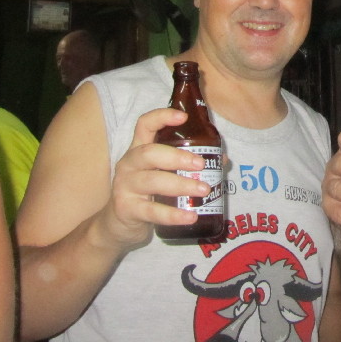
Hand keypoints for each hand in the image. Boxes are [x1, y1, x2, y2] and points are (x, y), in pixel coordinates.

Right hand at [96, 108, 209, 247]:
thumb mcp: (162, 173)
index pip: (144, 125)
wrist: (119, 224)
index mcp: (138, 149)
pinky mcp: (127, 209)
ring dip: (181, 185)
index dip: (162, 117)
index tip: (183, 117)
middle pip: (149, 153)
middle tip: (201, 164)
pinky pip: (152, 211)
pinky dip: (173, 214)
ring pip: (153, 181)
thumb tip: (222, 159)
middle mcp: (129, 164)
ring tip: (203, 190)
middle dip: (177, 157)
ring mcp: (125, 186)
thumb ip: (187, 164)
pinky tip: (190, 216)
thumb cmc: (147, 193)